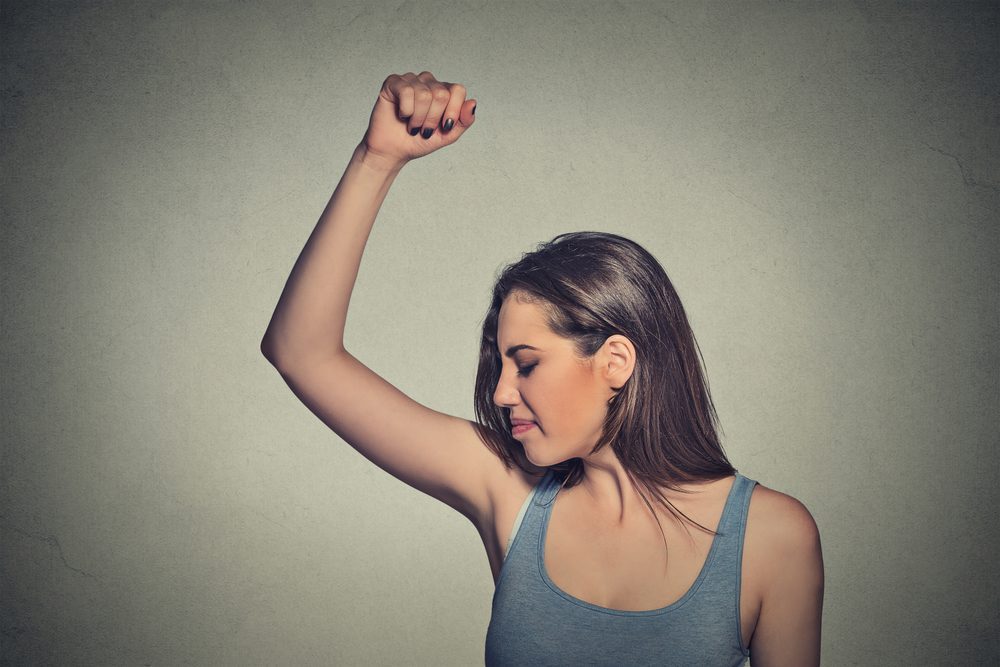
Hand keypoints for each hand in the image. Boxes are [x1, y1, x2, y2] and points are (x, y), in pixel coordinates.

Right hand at [361, 71, 476, 168]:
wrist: (394, 151)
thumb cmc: (420, 141)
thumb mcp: (448, 135)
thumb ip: (464, 120)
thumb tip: (473, 102)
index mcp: (444, 91)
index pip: (458, 90)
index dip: (452, 111)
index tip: (444, 127)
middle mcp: (429, 82)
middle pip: (441, 94)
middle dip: (433, 119)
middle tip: (423, 128)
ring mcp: (411, 80)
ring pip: (424, 94)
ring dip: (418, 118)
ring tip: (412, 124)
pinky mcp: (394, 82)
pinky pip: (406, 91)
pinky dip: (406, 110)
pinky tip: (401, 115)